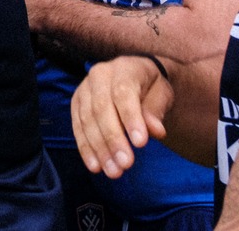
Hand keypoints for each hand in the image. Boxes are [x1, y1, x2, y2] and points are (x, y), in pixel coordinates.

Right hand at [71, 55, 171, 177]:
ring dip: (99, 148)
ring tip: (113, 171)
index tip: (141, 144)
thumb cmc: (151, 88)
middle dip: (113, 139)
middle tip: (126, 164)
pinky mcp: (76, 103)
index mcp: (124, 68)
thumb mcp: (162, 94)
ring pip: (87, 120)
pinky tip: (95, 166)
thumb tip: (156, 131)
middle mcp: (99, 74)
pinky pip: (77, 126)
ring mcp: (84, 88)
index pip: (124, 93)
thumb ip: (156, 110)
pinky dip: (85, 148)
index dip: (131, 118)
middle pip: (101, 108)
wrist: (136, 79)